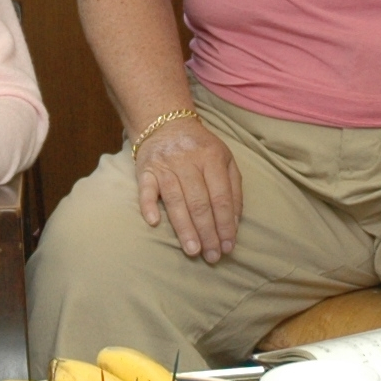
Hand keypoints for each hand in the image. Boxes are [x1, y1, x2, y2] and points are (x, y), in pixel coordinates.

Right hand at [134, 117, 243, 263]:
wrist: (166, 124)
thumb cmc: (201, 148)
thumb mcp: (225, 160)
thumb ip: (233, 189)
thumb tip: (235, 224)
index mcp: (212, 158)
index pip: (221, 197)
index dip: (225, 224)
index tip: (228, 246)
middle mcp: (189, 161)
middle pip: (200, 203)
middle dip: (208, 233)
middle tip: (212, 256)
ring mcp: (165, 165)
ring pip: (176, 201)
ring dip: (184, 228)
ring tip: (193, 251)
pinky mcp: (145, 169)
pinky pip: (146, 189)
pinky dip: (149, 205)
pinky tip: (154, 223)